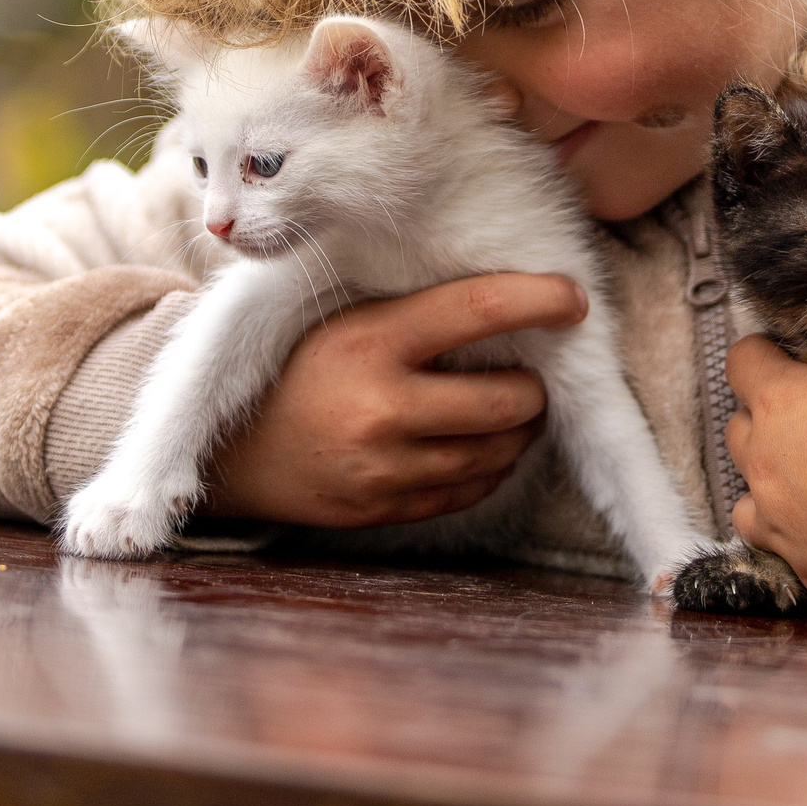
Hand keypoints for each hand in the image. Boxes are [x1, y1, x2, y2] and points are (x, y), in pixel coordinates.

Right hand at [199, 272, 586, 527]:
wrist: (232, 451)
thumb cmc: (299, 368)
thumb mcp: (345, 321)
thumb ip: (415, 312)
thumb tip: (505, 296)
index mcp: (372, 342)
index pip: (475, 309)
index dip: (536, 299)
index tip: (574, 297)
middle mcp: (382, 407)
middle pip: (505, 400)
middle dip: (533, 388)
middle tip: (531, 374)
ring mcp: (385, 468)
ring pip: (496, 452)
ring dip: (519, 431)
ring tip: (511, 410)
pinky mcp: (386, 509)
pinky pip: (469, 491)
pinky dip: (488, 467)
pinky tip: (479, 446)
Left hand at [725, 289, 806, 605]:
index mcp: (784, 402)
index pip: (742, 362)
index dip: (762, 357)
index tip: (785, 359)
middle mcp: (766, 460)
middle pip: (740, 428)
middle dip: (767, 423)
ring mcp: (777, 515)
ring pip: (745, 494)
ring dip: (769, 484)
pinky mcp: (800, 561)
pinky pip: (777, 546)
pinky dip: (792, 536)